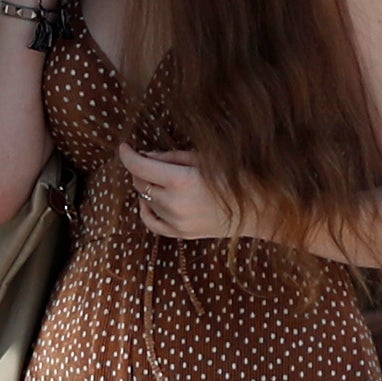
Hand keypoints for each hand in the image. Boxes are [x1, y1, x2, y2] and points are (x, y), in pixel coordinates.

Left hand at [116, 147, 243, 242]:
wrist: (257, 209)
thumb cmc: (235, 177)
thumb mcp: (204, 158)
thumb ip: (172, 157)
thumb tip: (146, 156)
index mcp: (180, 181)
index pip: (140, 167)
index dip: (128, 155)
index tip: (125, 147)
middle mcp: (173, 203)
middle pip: (140, 182)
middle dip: (140, 168)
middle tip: (150, 159)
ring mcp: (176, 222)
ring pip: (145, 199)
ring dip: (148, 186)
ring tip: (163, 177)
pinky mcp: (180, 233)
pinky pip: (151, 221)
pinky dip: (147, 209)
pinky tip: (150, 200)